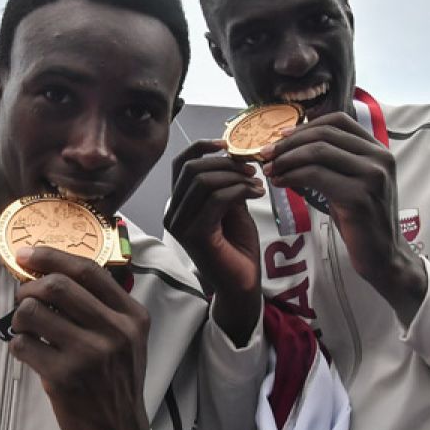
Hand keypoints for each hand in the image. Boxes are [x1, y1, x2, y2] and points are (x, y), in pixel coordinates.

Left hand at [8, 247, 151, 429]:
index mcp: (132, 316)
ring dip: (20, 317)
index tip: (27, 254)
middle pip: (57, 285)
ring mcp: (89, 354)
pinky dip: (18, 345)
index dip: (52, 256)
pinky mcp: (64, 377)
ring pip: (33, 312)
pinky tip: (29, 353)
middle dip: (29, 287)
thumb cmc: (118, 380)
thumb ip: (103, 308)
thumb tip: (51, 274)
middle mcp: (114, 331)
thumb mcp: (128, 339)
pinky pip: (23, 345)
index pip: (88, 270)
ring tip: (27, 329)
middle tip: (23, 298)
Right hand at [164, 139, 263, 344]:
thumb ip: (227, 184)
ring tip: (257, 184)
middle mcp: (173, 213)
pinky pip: (216, 199)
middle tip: (252, 170)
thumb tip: (234, 157)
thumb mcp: (232, 208)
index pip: (180, 164)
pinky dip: (240, 190)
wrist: (241, 284)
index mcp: (178, 204)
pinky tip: (256, 193)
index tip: (227, 144)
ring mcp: (180, 225)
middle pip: (192, 169)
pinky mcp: (195, 234)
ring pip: (203, 182)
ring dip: (236, 177)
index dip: (201, 147)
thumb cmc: (237, 248)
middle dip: (225, 163)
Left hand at [260, 111, 427, 324]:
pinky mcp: (358, 197)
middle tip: (266, 154)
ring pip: (318, 152)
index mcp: (377, 150)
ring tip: (269, 169)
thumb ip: (330, 163)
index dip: (306, 126)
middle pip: (325, 134)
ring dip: (287, 158)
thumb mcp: (348, 184)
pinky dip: (292, 175)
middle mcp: (379, 158)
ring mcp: (371, 176)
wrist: (382, 256)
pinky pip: (315, 176)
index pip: (338, 121)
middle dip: (290, 142)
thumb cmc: (360, 221)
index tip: (281, 137)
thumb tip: (287, 147)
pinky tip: (280, 182)